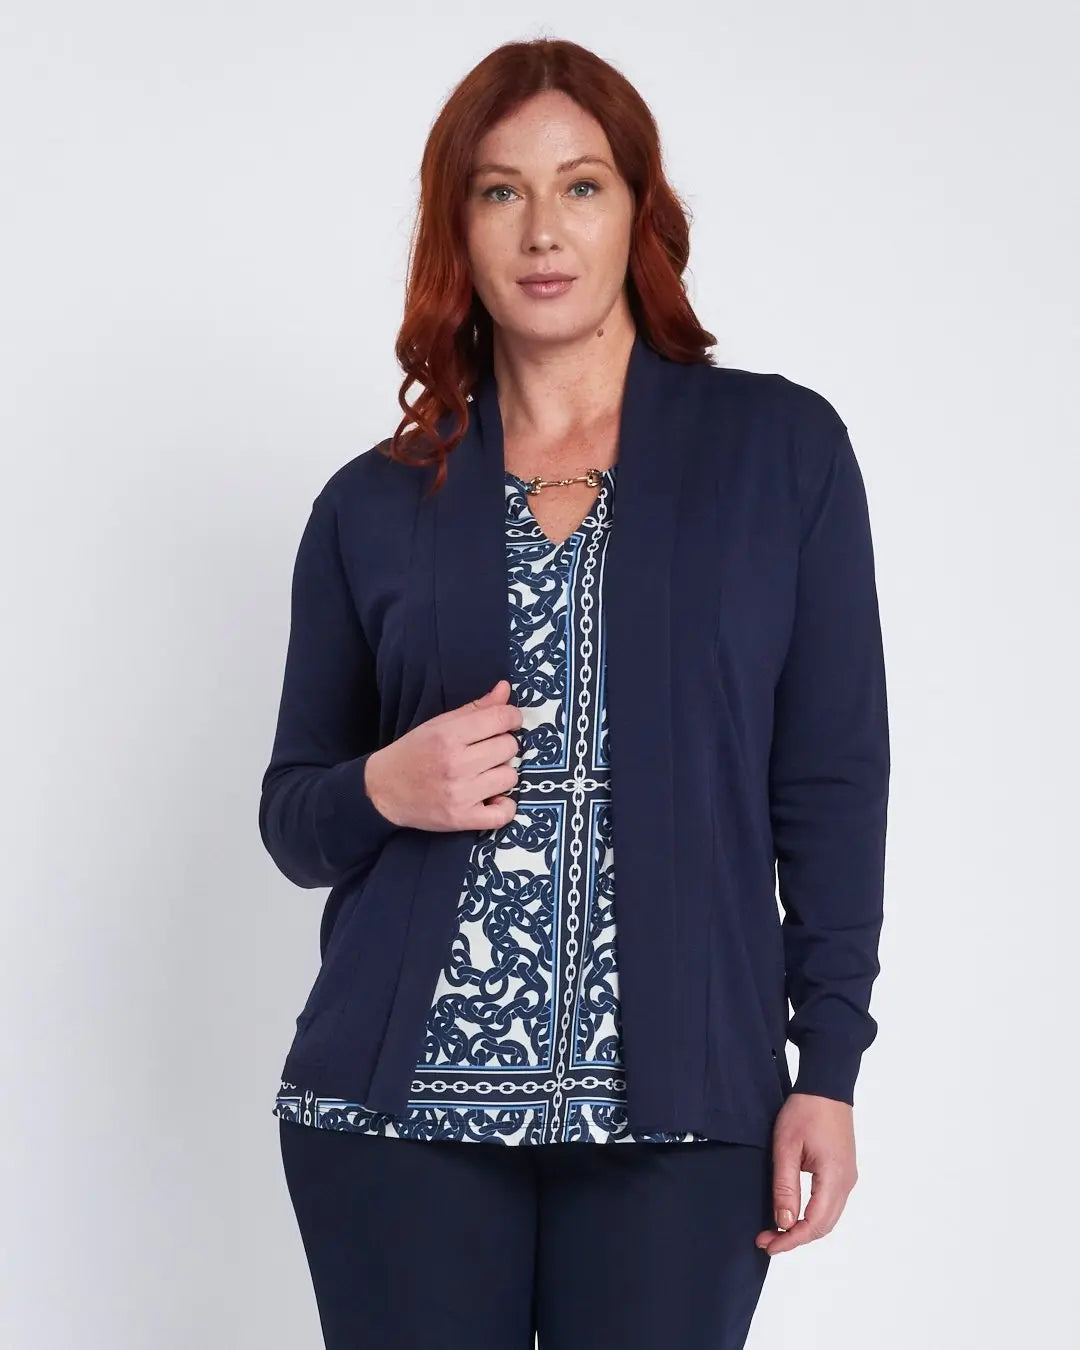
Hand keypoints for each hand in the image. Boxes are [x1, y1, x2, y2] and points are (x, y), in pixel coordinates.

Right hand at [363, 679, 522, 832]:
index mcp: (448, 736)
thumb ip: (475, 708)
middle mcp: (456, 764)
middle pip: (509, 747)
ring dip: (501, 774)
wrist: (383, 791)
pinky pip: (504, 814)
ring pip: (510, 777)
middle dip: (502, 745)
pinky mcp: (461, 819)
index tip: (507, 721)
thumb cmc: (413, 753)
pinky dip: (504, 806)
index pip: (500, 718)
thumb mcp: (438, 724)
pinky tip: (492, 798)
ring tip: (483, 774)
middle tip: (486, 751)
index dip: (511, 717)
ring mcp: (460, 794)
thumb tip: (505, 689)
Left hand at [755, 1093, 857, 1254]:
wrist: (826, 1086)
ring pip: (828, 1218)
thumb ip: (785, 1187)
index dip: (790, 1239)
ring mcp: (848, 1178)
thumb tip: (783, 1222)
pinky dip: (812, 1216)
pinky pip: (830, 1204)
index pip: (814, 1224)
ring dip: (803, 1228)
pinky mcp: (844, 1171)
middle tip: (767, 1240)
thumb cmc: (805, 1111)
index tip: (768, 1245)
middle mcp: (847, 1182)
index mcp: (834, 1178)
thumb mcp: (786, 1147)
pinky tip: (793, 1214)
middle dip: (795, 1238)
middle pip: (823, 1226)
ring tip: (776, 1230)